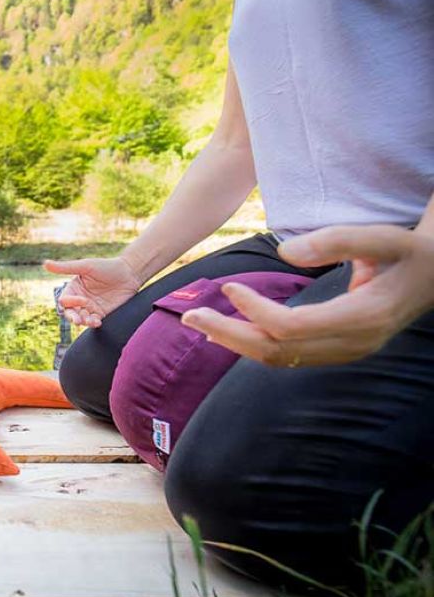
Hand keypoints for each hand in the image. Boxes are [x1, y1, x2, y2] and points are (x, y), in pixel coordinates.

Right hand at [44, 256, 143, 327]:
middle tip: (78, 320)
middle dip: (73, 317)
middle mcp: (80, 298)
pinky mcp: (102, 313)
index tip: (81, 300)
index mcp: (74, 288)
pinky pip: (93, 322)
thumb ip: (65, 268)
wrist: (130, 273)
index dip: (69, 303)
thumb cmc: (107, 266)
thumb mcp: (85, 266)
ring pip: (81, 319)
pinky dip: (92, 323)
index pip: (65, 300)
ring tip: (91, 321)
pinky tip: (97, 322)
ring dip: (83, 322)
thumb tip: (45, 264)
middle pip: (70, 312)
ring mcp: (91, 307)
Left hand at [181, 225, 433, 366]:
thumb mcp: (383, 237)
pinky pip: (288, 356)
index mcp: (363, 317)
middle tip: (188, 316)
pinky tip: (227, 330)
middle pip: (278, 351)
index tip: (228, 287)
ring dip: (235, 342)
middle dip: (230, 335)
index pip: (293, 328)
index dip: (256, 311)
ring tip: (197, 322)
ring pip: (280, 359)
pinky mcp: (337, 351)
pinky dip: (253, 345)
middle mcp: (353, 344)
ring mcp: (345, 353)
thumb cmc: (407, 252)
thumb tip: (284, 251)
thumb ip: (337, 240)